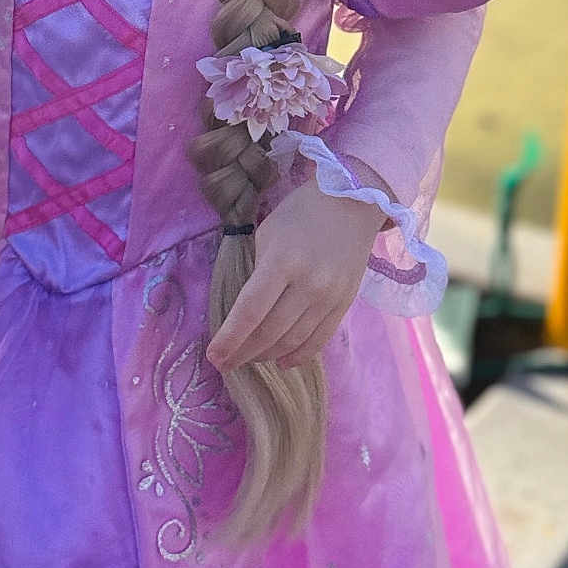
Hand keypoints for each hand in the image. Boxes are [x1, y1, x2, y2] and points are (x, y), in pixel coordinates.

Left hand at [205, 179, 382, 371]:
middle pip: (270, 331)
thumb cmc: (300, 213)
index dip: (230, 338)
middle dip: (243, 352)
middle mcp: (308, 284)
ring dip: (267, 355)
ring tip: (249, 359)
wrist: (352, 203)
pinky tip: (281, 361)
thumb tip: (246, 313)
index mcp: (281, 262)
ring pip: (293, 340)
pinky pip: (319, 339)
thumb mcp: (267, 235)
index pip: (250, 311)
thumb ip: (257, 275)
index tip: (214, 356)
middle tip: (226, 364)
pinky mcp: (345, 304)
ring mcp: (329, 297)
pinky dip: (299, 355)